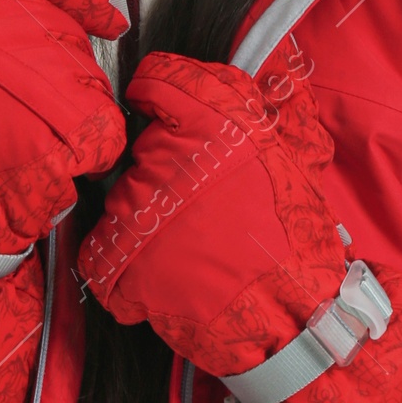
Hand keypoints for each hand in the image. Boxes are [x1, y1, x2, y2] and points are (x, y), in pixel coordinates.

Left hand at [77, 52, 346, 376]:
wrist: (293, 324)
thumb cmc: (299, 248)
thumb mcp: (297, 165)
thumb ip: (267, 116)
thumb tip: (261, 82)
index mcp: (221, 125)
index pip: (163, 78)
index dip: (158, 91)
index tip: (156, 103)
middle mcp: (175, 157)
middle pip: (146, 147)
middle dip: (168, 172)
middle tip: (204, 210)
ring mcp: (142, 208)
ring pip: (126, 198)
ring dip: (150, 219)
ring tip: (193, 250)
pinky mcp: (120, 258)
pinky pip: (102, 249)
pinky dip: (124, 264)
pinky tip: (163, 275)